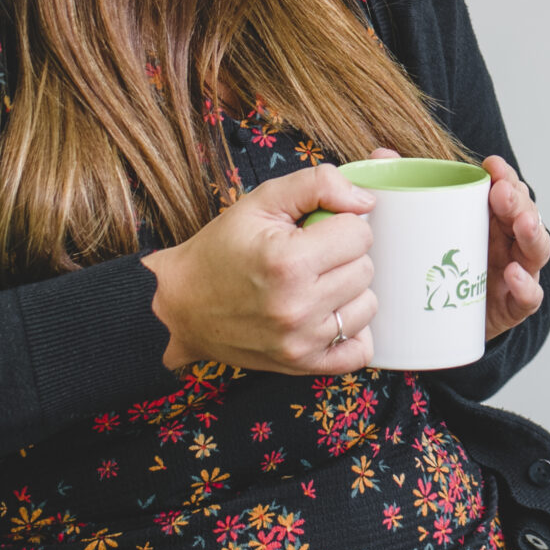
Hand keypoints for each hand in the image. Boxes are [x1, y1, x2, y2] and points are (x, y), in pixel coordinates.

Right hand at [143, 164, 377, 373]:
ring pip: (368, 306)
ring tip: (316, 283)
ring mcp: (301, 342)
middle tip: (314, 254)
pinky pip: (360, 350)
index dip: (341, 223)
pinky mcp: (303, 366)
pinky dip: (351, 331)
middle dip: (345, 255)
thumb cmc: (222, 249)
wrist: (182, 305)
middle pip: (366, 268)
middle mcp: (297, 307)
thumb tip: (365, 199)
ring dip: (349, 291)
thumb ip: (318, 184)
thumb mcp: (262, 200)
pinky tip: (327, 313)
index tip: (318, 229)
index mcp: (288, 261)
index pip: (360, 233)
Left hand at [366, 147, 549, 342]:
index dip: (504, 175)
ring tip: (521, 224)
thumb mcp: (420, 228)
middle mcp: (508, 241)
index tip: (492, 165)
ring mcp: (516, 272)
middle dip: (518, 200)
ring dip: (532, 233)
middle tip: (502, 192)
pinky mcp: (513, 306)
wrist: (438, 325)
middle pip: (525, 213)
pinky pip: (529, 297)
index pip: (507, 188)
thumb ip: (404, 190)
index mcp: (490, 217)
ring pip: (536, 249)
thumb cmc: (435, 268)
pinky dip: (526, 285)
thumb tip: (383, 155)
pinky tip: (514, 275)